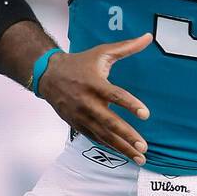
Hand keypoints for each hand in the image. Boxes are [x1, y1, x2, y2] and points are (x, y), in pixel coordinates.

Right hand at [38, 34, 152, 163]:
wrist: (48, 76)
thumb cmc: (80, 63)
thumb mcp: (101, 52)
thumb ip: (126, 47)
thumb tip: (148, 37)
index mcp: (94, 83)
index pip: (115, 95)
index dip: (130, 105)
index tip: (146, 114)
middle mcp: (87, 102)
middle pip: (109, 122)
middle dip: (127, 135)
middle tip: (144, 146)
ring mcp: (81, 116)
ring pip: (104, 135)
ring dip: (122, 148)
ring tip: (140, 158)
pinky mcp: (77, 125)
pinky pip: (96, 138)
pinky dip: (110, 147)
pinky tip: (125, 154)